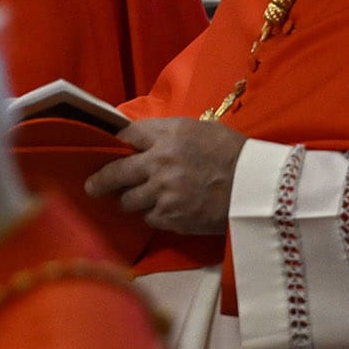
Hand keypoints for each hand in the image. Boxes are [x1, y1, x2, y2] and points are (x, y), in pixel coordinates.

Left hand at [85, 117, 242, 235]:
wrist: (257, 187)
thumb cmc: (232, 152)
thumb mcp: (198, 129)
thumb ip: (166, 132)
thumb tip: (138, 137)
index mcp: (166, 136)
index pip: (124, 136)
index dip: (113, 143)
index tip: (105, 149)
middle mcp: (158, 164)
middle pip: (115, 172)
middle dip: (100, 180)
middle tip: (91, 186)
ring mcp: (163, 194)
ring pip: (129, 201)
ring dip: (130, 200)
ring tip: (134, 199)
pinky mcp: (172, 219)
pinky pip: (149, 218)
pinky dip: (152, 214)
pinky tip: (162, 209)